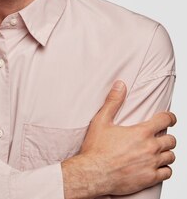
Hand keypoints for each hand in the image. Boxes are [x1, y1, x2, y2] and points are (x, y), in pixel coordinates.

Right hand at [62, 81, 176, 198]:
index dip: (170, 117)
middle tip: (159, 137)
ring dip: (166, 153)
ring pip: (171, 156)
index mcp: (141, 132)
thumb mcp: (101, 121)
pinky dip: (165, 169)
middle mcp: (150, 148)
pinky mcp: (150, 178)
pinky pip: (168, 172)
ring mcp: (152, 164)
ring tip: (158, 152)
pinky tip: (157, 166)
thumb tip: (120, 85)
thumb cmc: (95, 149)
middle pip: (171, 140)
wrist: (93, 174)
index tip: (170, 118)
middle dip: (167, 136)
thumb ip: (113, 102)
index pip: (166, 120)